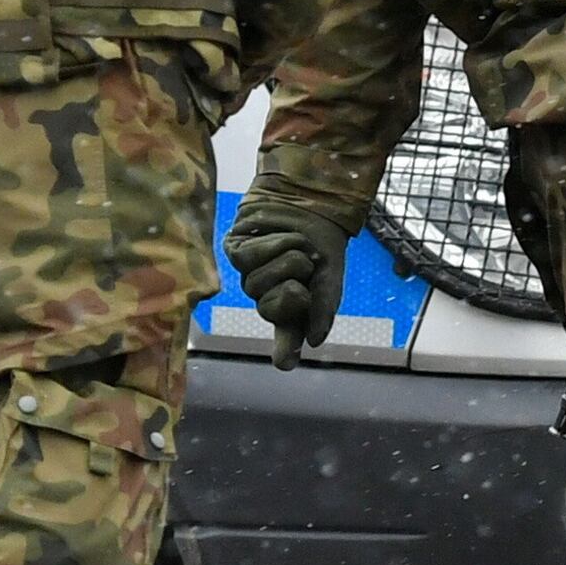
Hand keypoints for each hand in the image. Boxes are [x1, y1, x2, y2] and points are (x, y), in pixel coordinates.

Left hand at [224, 187, 358, 368]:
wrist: (311, 200)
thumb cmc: (321, 240)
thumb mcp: (330, 276)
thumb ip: (323, 307)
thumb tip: (314, 342)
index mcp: (293, 307)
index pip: (287, 335)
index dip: (285, 350)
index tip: (285, 364)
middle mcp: (267, 295)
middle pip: (273, 306)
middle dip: (296, 282)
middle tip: (307, 264)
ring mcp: (248, 274)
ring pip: (258, 282)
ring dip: (286, 257)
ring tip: (295, 244)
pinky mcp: (235, 251)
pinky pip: (247, 259)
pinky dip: (271, 243)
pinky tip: (279, 234)